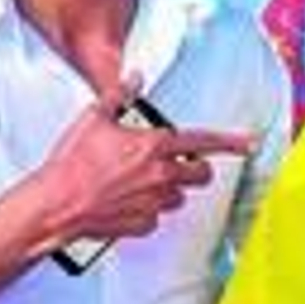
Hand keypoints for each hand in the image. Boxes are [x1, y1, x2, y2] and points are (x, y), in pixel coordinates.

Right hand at [34, 81, 255, 244]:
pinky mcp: (143, 224)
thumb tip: (133, 79)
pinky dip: (147, 210)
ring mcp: (154, 203)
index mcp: (154, 146)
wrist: (55, 204)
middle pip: (200, 176)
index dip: (231, 142)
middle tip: (181, 165)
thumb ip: (119, 96)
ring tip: (140, 182)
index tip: (248, 143)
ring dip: (168, 189)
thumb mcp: (94, 118)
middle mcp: (160, 176)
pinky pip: (156, 217)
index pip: (203, 143)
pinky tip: (126, 201)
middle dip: (196, 170)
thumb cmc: (72, 165)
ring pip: (178, 197)